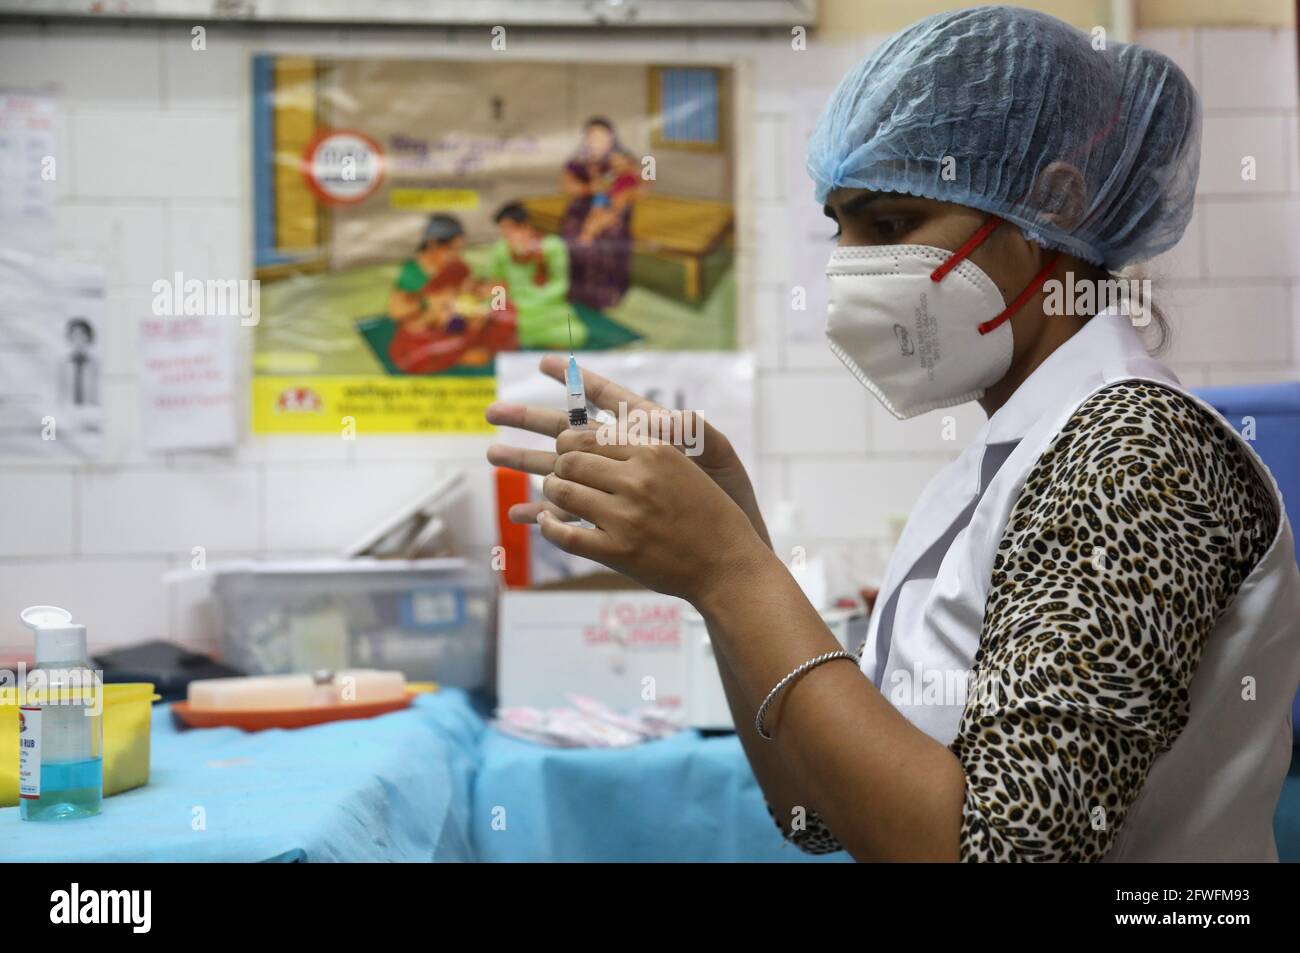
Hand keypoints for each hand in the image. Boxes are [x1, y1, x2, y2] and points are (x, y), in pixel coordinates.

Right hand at [486, 356, 766, 541]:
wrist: (730, 552)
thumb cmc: (727, 500)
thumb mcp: (720, 460)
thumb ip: (697, 434)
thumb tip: (670, 416)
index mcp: (647, 434)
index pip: (605, 398)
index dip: (575, 380)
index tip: (544, 363)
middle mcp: (624, 458)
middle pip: (569, 433)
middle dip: (530, 422)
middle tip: (492, 413)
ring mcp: (614, 490)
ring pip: (561, 473)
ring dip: (525, 464)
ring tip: (490, 456)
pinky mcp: (611, 523)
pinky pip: (570, 516)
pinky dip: (544, 515)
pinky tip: (519, 513)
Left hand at [539, 427, 767, 606]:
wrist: (728, 565)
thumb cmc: (709, 515)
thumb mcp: (684, 467)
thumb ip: (645, 447)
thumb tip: (604, 434)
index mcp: (654, 451)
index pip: (590, 435)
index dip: (569, 442)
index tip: (567, 450)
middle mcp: (638, 479)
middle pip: (570, 459)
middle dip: (558, 465)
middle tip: (558, 474)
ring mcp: (626, 516)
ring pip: (562, 491)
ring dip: (551, 492)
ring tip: (554, 495)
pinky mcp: (617, 551)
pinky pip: (565, 534)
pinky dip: (548, 526)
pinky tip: (546, 522)